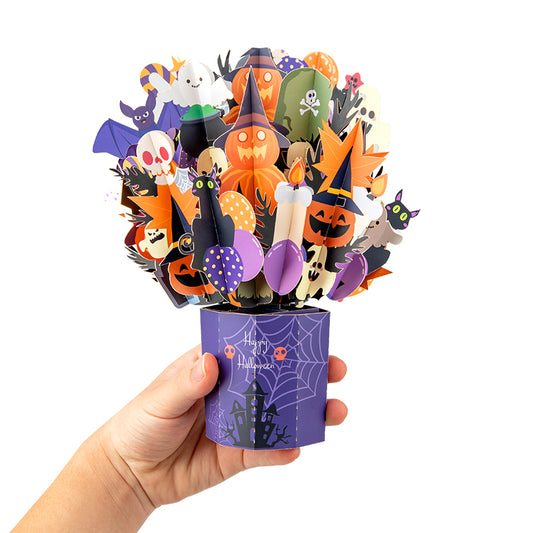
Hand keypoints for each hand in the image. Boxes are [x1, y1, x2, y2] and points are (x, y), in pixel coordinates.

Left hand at [97, 345, 347, 509]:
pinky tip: (296, 447)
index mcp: (215, 367)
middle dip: (306, 373)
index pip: (252, 348)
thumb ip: (186, 382)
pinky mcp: (238, 454)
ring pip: (278, 414)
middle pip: (275, 378)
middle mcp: (233, 392)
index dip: (279, 340)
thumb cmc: (140, 424)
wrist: (131, 474)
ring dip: (306, 412)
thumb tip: (210, 362)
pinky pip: (265, 451)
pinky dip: (282, 450)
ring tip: (331, 411)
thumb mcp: (160, 398)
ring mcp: (239, 423)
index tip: (305, 336)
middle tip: (332, 369)